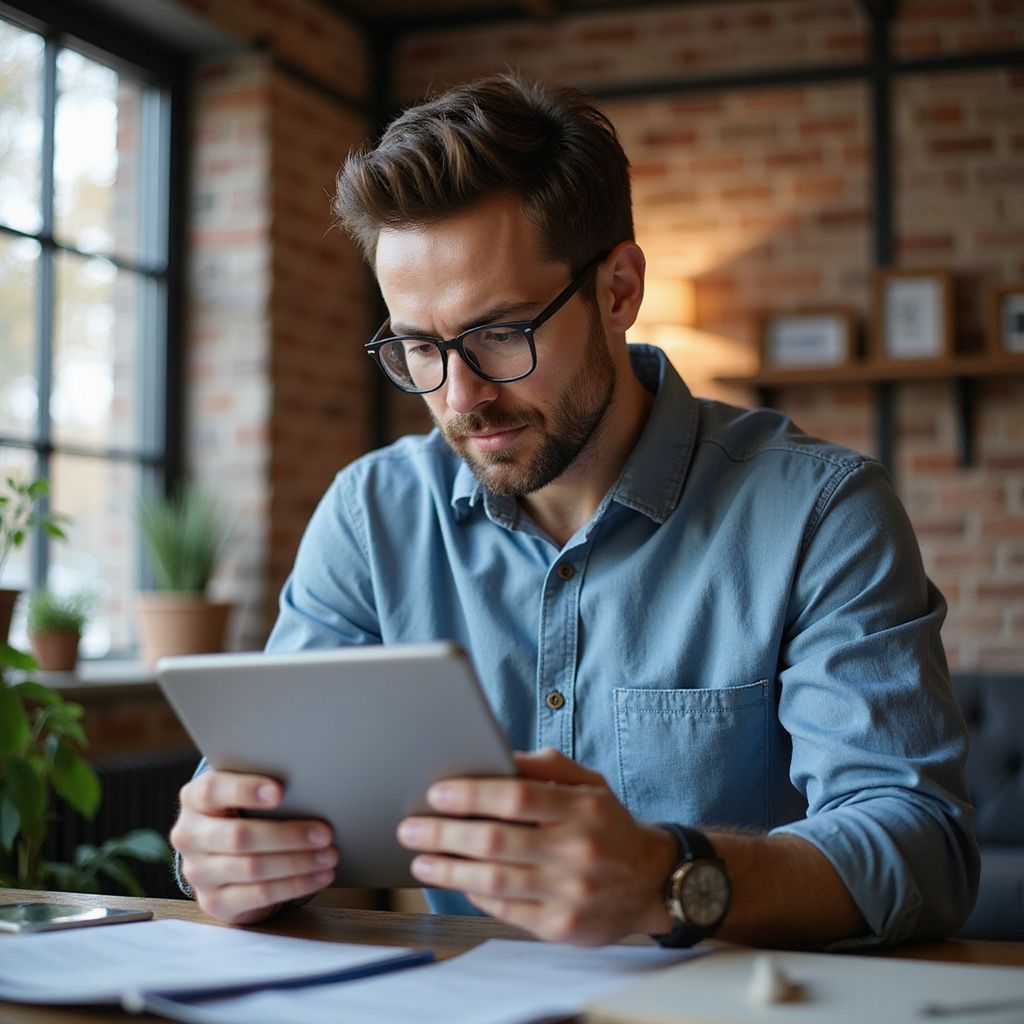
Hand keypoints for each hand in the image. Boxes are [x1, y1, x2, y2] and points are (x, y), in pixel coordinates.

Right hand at [170, 769, 337, 925]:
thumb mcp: (243, 794)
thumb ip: (263, 787)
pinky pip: (259, 895)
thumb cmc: (243, 811)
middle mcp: (189, 835)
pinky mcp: (214, 902)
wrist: (221, 854)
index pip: (213, 791)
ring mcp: (198, 872)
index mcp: (194, 799)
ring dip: (297, 863)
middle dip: (288, 835)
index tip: (281, 791)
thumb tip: (310, 786)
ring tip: (329, 855)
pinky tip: (319, 876)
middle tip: (325, 832)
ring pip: (252, 868)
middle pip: (240, 836)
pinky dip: (295, 885)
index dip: (246, 790)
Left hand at [396, 748, 676, 944]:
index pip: (517, 798)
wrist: (651, 882)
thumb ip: (547, 767)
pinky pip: (505, 911)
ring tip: (420, 860)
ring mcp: (569, 893)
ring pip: (494, 881)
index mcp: (582, 809)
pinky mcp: (561, 927)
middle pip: (496, 842)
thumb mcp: (589, 784)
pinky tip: (455, 880)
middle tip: (410, 828)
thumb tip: (499, 756)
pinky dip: (474, 894)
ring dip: (448, 870)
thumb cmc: (608, 825)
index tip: (436, 793)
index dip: (472, 795)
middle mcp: (577, 851)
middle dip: (444, 834)